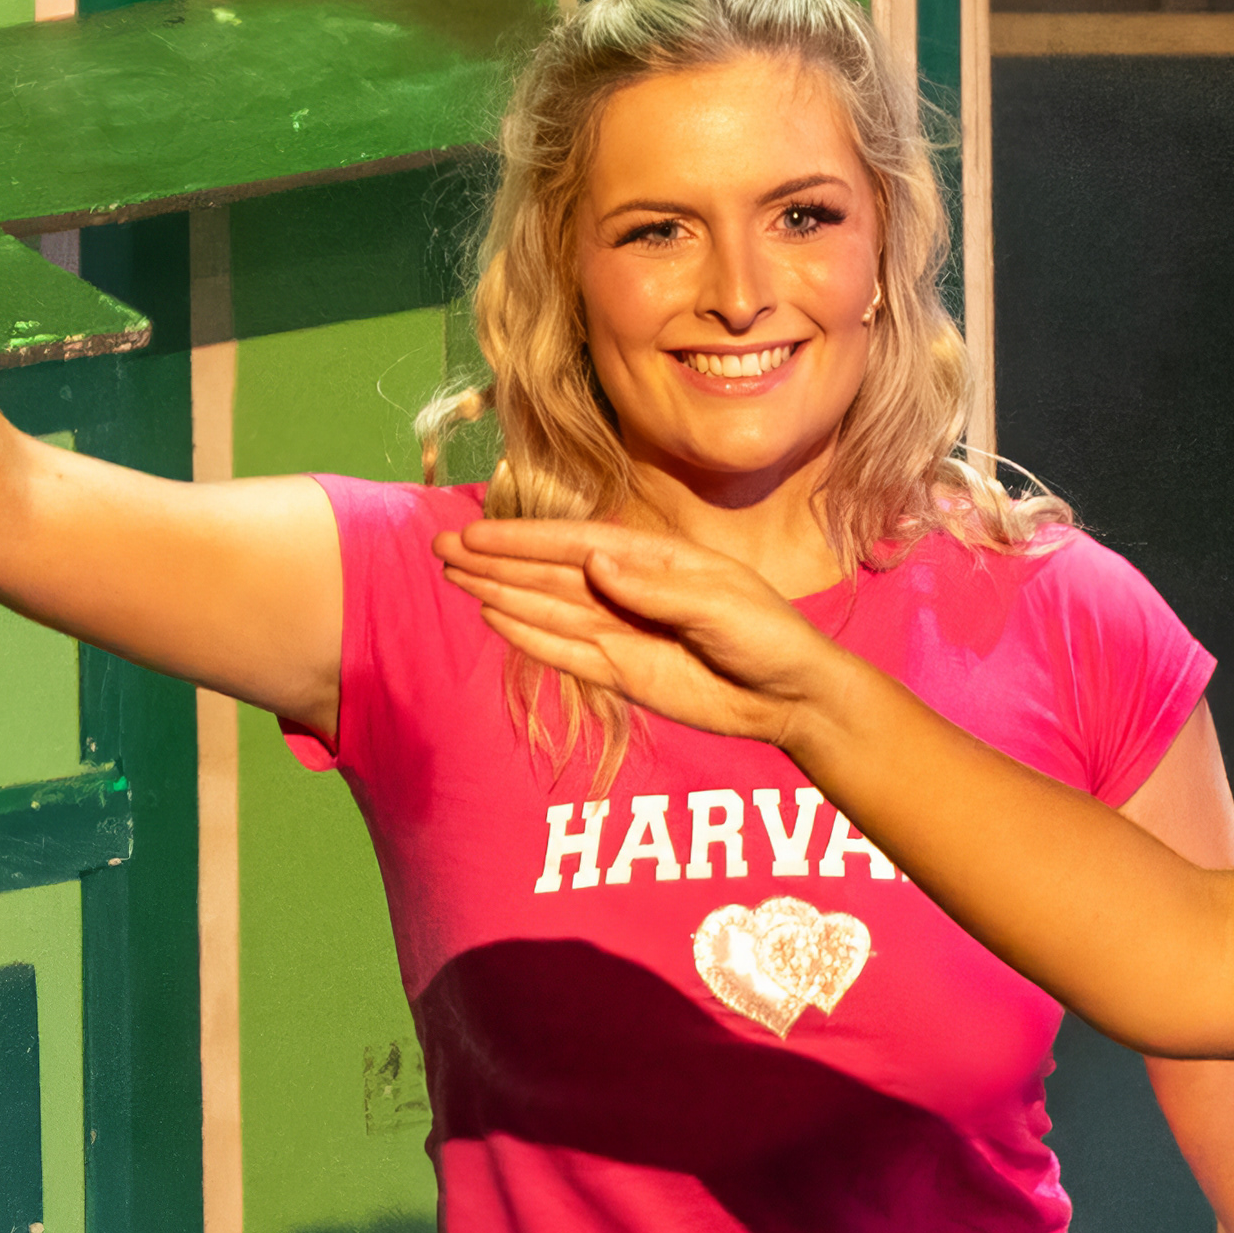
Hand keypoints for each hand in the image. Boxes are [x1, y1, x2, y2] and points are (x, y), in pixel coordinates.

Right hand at [437, 519, 854, 749]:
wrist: (792, 698)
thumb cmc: (769, 638)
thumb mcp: (721, 607)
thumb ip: (657, 589)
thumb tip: (595, 563)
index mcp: (654, 560)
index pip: (575, 545)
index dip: (524, 540)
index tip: (477, 535)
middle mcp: (629, 590)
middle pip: (549, 573)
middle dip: (496, 560)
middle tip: (441, 548)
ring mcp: (621, 631)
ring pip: (548, 608)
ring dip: (501, 592)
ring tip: (454, 577)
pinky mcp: (622, 672)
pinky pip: (565, 651)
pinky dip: (529, 635)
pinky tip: (493, 616)